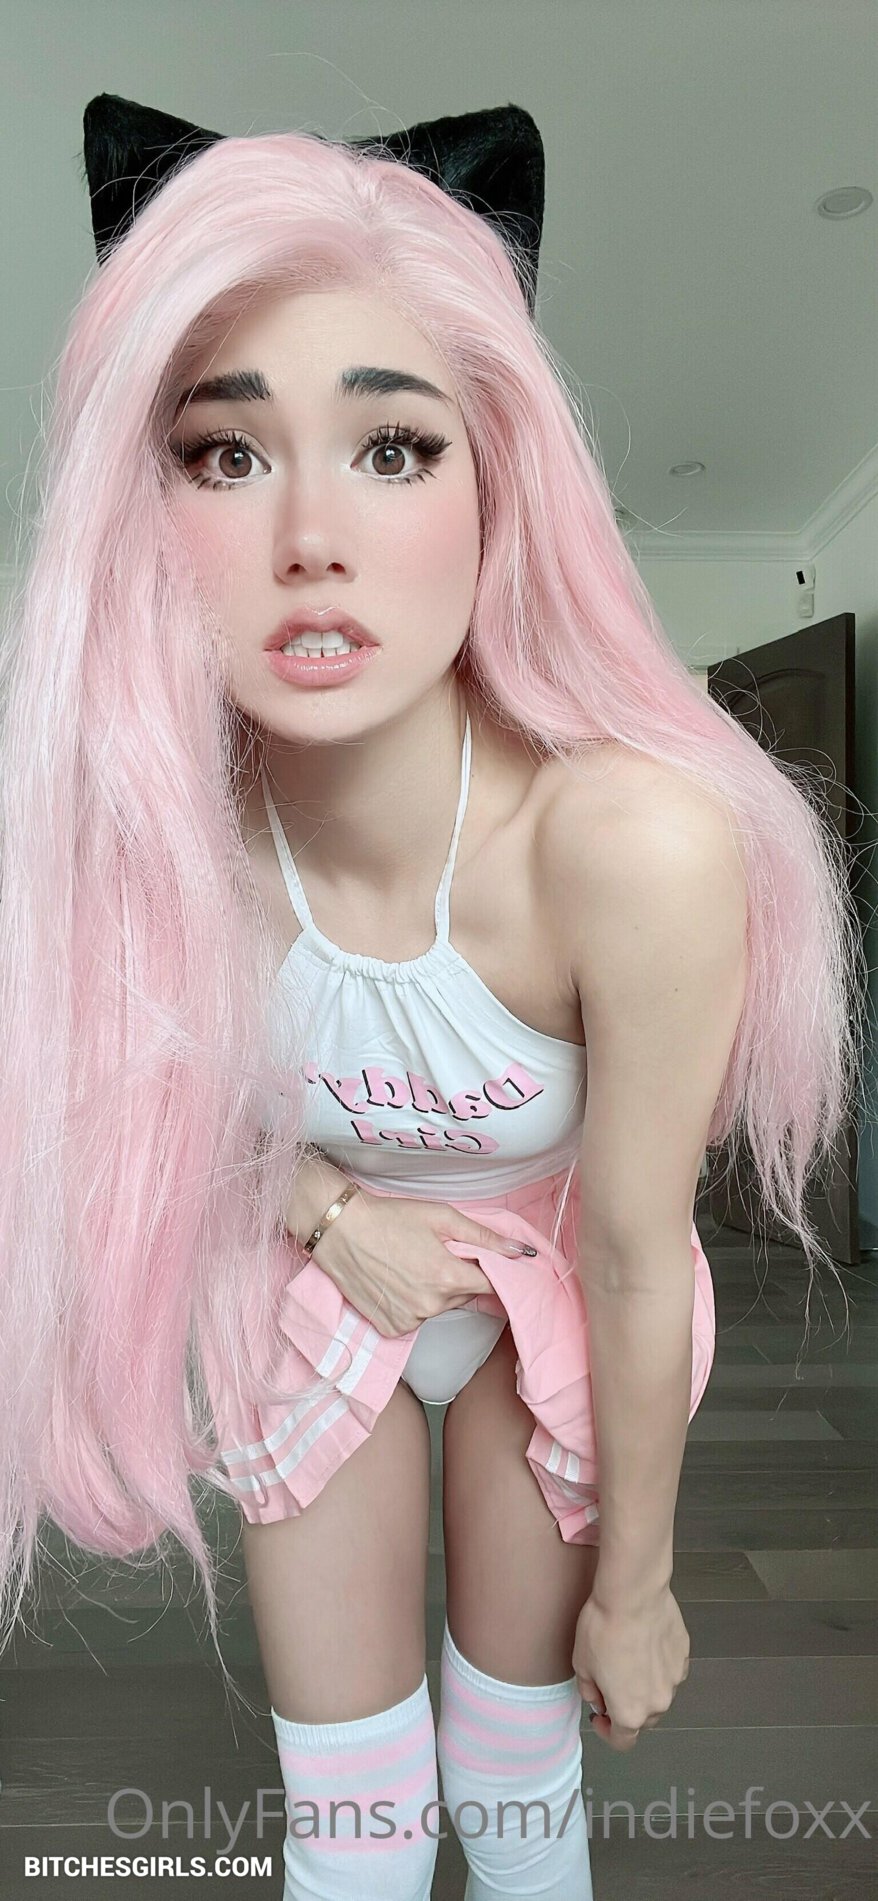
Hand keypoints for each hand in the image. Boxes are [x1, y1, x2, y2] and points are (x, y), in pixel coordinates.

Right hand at [305, 1185, 532, 1337]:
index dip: (488, 1269)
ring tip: (411, 1264)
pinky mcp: (391, 1329)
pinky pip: (416, 1319)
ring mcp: (410, 1321)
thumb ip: (485, 1237)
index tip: (480, 1259)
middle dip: (459, 1276)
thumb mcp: (442, 1216)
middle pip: (465, 1295)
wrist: (340, 1230)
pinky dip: (412, 1304)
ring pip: (440, 1307)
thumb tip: (523, 1253)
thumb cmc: (391, 1217)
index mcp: (449, 1278)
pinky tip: (397, 1282)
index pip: (490, 1284)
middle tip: (435, 1252)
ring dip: (435, 1290)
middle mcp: (432, 1306)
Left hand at [572, 1585, 689, 1752]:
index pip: (622, 1740)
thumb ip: (591, 1691)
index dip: (607, 1732)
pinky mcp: (684, 1655)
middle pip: (643, 1718)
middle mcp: (658, 1702)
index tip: (599, 1716)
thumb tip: (600, 1698)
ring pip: (658, 1693)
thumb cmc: (603, 1628)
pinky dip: (658, 1665)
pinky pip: (669, 1670)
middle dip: (626, 1707)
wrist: (633, 1594)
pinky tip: (644, 1643)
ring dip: (644, 1686)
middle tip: (610, 1682)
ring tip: (628, 1657)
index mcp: (630, 1712)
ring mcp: (675, 1679)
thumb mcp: (582, 1665)